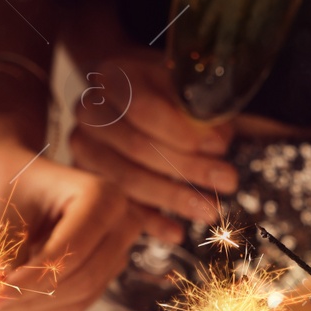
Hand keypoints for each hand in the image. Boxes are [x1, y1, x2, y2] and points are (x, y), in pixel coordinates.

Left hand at [0, 117, 144, 310]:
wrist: (10, 174)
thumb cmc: (5, 183)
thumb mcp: (1, 218)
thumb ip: (8, 262)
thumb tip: (0, 304)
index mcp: (103, 197)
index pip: (70, 253)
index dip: (30, 280)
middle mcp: (121, 223)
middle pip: (81, 280)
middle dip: (30, 297)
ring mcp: (116, 250)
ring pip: (78, 299)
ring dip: (30, 308)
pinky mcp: (102, 273)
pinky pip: (73, 304)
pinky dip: (37, 309)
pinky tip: (6, 303)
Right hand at [69, 47, 236, 242]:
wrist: (121, 94)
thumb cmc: (162, 89)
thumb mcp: (181, 85)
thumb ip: (199, 109)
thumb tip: (216, 145)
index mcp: (111, 76)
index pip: (143, 107)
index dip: (181, 131)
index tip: (219, 147)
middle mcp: (88, 112)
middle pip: (137, 146)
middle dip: (188, 168)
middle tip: (228, 182)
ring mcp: (82, 147)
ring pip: (128, 179)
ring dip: (173, 198)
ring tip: (211, 210)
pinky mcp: (86, 179)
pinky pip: (118, 205)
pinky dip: (149, 222)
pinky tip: (176, 233)